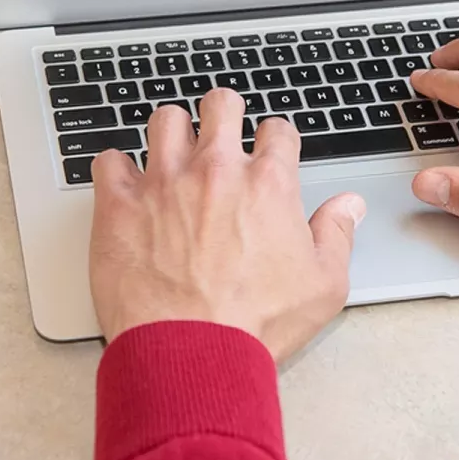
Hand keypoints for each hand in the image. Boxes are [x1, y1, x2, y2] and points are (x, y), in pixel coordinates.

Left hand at [88, 90, 366, 361]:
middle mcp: (215, 170)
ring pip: (165, 120)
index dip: (276, 139)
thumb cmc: (255, 325)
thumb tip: (348, 206)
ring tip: (173, 153)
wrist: (192, 354)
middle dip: (224, 113)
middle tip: (221, 132)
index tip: (270, 152)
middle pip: (220, 105)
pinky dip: (117, 169)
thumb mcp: (323, 286)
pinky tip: (126, 186)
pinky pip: (109, 161)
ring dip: (173, 132)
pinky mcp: (119, 205)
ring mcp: (163, 182)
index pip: (277, 130)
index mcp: (267, 184)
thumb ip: (337, 235)